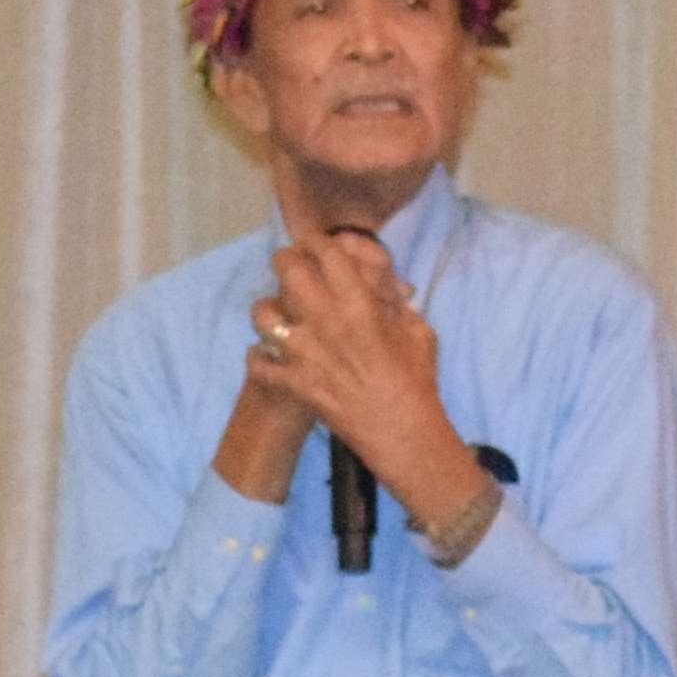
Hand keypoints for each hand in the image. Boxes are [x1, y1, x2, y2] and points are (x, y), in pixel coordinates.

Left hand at [252, 226, 468, 518]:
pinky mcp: (294, 384)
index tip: (318, 244)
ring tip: (278, 316)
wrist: (403, 434)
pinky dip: (260, 359)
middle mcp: (326, 322)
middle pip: (287, 270)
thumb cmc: (417, 382)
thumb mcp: (418, 331)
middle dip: (287, 262)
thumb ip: (395, 303)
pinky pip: (258, 364)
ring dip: (267, 311)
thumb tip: (385, 287)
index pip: (328, 253)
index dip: (319, 241)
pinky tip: (270, 357)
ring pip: (262, 314)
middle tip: (292, 269)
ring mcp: (304, 354)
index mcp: (359, 306)